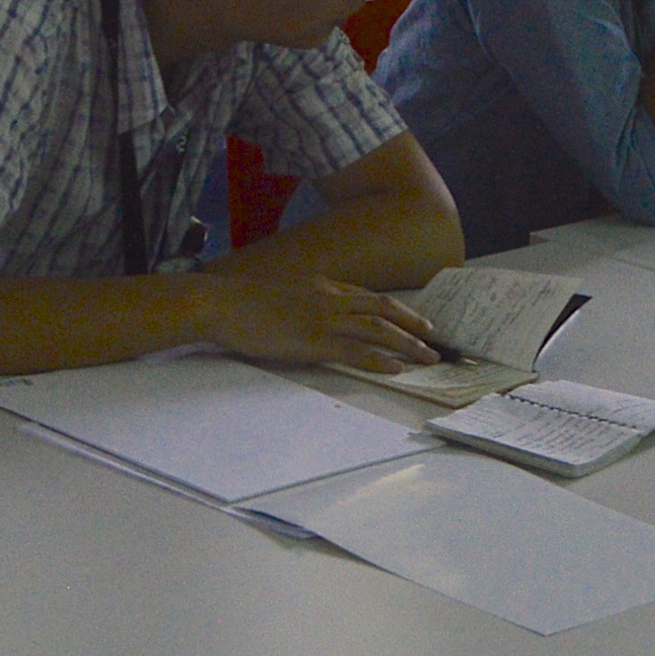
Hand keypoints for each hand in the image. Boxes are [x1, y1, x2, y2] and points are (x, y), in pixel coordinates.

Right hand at [202, 274, 441, 375]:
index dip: (396, 309)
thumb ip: (308, 300)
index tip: (413, 321)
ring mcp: (323, 318)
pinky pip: (355, 352)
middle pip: (383, 309)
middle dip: (412, 324)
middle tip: (434, 338)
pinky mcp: (312, 340)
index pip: (370, 297)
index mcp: (323, 286)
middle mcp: (330, 298)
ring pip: (377, 329)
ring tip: (427, 358)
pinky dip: (379, 360)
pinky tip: (396, 369)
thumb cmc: (244, 301)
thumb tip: (320, 315)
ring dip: (407, 344)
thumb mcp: (285, 293)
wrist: (221, 303)